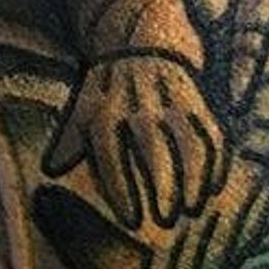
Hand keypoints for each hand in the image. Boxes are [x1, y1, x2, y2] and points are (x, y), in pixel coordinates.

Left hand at [43, 54, 227, 227]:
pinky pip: (211, 134)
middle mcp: (139, 108)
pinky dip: (216, 163)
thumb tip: (52, 169)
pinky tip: (213, 188)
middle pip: (153, 150)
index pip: (112, 156)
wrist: (139, 48)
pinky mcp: (196, 103)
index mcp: (105, 113)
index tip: (132, 220)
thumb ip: (68, 143)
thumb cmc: (107, 93)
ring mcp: (171, 104)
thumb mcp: (82, 111)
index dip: (122, 190)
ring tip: (192, 209)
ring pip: (189, 144)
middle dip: (162, 187)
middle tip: (166, 220)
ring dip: (194, 179)